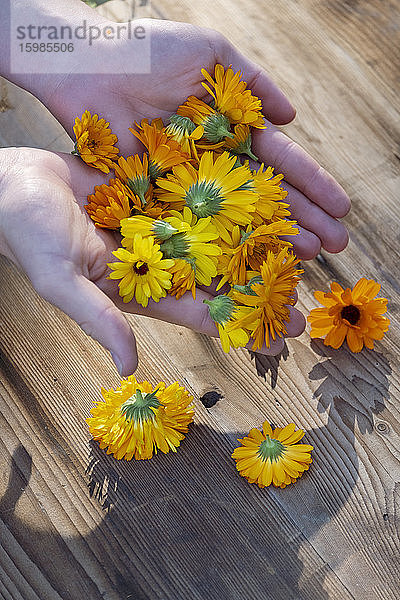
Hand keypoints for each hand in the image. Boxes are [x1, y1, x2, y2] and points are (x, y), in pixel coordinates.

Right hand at [0, 148, 304, 373]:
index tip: (282, 340)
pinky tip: (264, 199)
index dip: (240, 327)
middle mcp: (158, 260)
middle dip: (260, 289)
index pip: (201, 314)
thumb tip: (128, 369)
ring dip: (256, 243)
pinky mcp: (155, 191)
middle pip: (220, 278)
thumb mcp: (63, 281)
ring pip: (218, 236)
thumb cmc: (28, 235)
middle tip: (306, 300)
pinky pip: (199, 196)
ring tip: (303, 248)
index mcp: (142, 289)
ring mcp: (159, 224)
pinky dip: (230, 200)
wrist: (8, 185)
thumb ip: (100, 320)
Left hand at [32, 17, 349, 259]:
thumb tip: (291, 118)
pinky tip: (244, 264)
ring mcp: (186, 184)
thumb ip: (253, 81)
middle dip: (301, 220)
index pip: (280, 162)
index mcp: (231, 130)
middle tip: (333, 247)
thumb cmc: (150, 50)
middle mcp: (214, 162)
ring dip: (269, 239)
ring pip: (234, 218)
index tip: (340, 209)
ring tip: (303, 261)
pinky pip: (192, 226)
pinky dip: (217, 246)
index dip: (310, 185)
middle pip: (264, 197)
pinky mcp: (156, 199)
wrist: (89, 65)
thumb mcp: (212, 52)